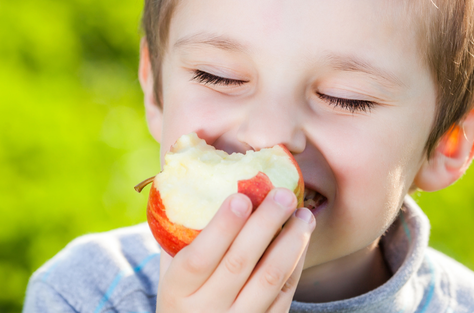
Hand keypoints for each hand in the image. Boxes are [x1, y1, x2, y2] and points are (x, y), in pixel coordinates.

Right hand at [156, 188, 315, 312]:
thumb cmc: (183, 296)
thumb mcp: (170, 271)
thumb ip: (177, 235)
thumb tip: (186, 175)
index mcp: (176, 291)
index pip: (198, 258)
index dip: (221, 227)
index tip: (240, 197)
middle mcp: (206, 309)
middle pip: (239, 263)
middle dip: (265, 224)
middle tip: (283, 194)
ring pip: (269, 279)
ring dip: (291, 242)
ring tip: (303, 214)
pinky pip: (285, 294)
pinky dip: (296, 263)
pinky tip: (302, 238)